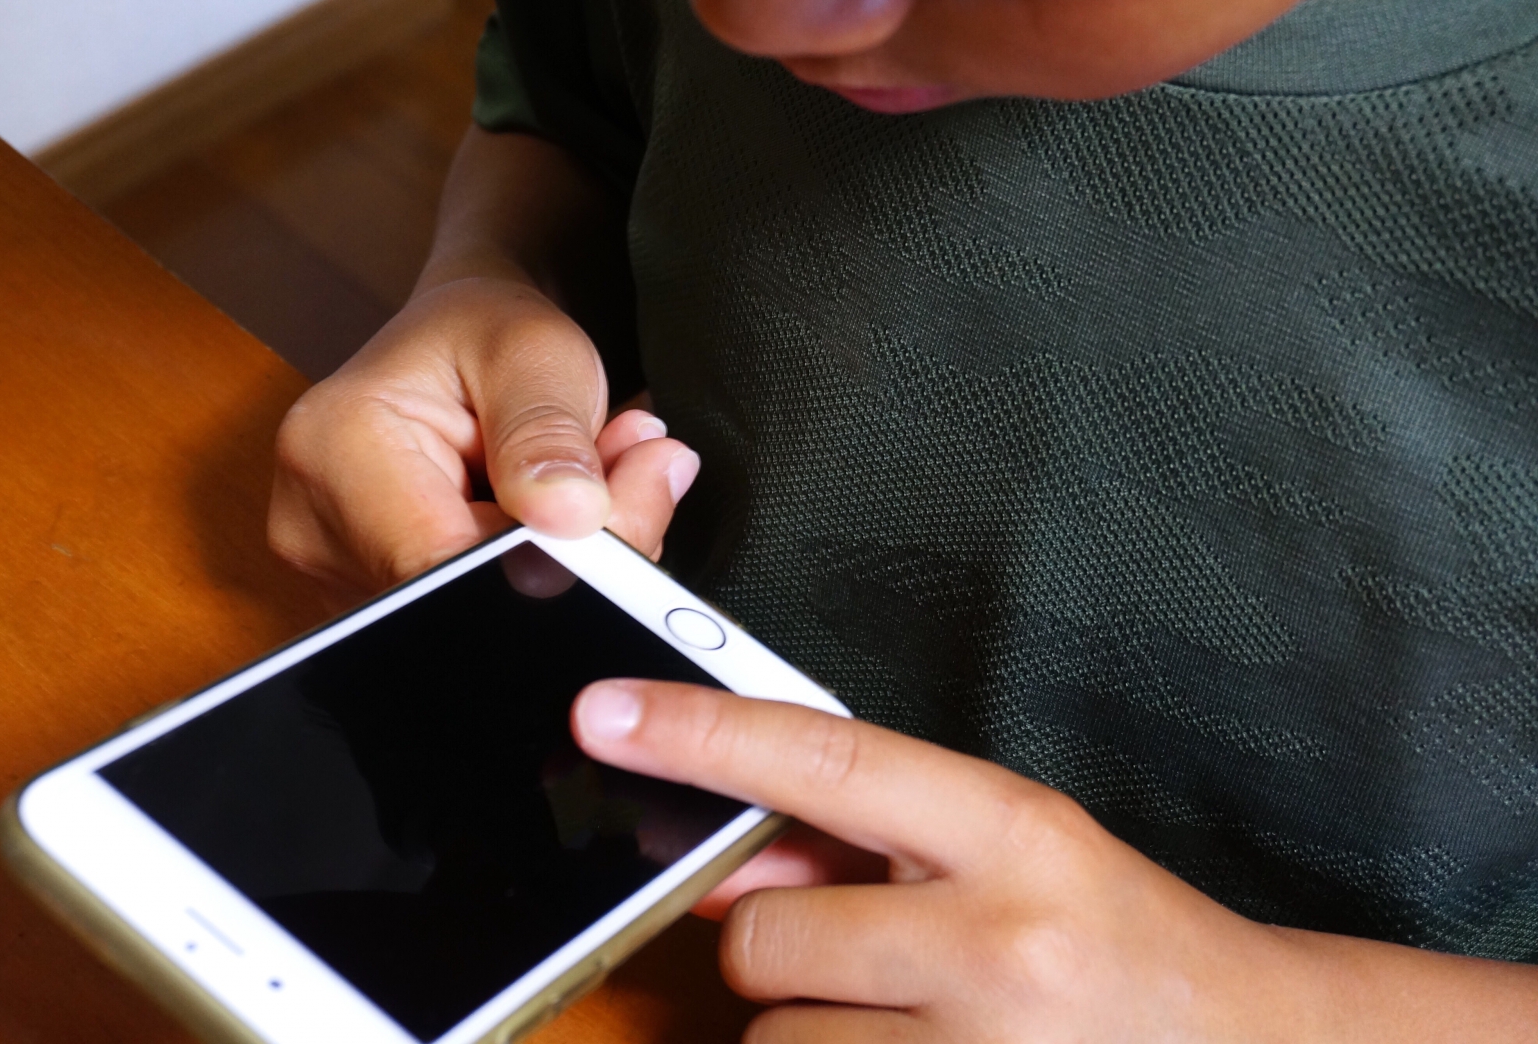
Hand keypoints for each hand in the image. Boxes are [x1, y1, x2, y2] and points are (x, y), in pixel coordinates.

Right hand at [267, 276, 699, 604]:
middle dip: (566, 558)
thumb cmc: (484, 331)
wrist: (453, 341)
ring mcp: (336, 575)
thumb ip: (549, 433)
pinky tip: (552, 518)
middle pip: (460, 602)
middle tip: (629, 472)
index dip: (544, 559)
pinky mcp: (374, 600)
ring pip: (481, 616)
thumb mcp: (534, 350)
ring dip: (559, 565)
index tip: (618, 507)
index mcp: (332, 451)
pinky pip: (478, 616)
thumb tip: (570, 518)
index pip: (443, 558)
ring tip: (586, 482)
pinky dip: (536, 576)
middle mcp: (313, 527)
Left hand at [571, 680, 1537, 1042]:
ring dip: (813, 1029)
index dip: (701, 731)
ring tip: (914, 1019)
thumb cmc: (1119, 939)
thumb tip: (722, 859)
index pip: (827, 759)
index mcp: (1015, 834)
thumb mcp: (1009, 854)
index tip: (603, 711)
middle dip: (780, 945)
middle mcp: (998, 944)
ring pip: (779, 1039)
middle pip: (767, 936)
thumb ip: (861, 842)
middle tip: (862, 952)